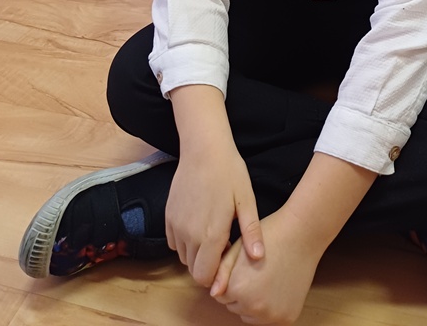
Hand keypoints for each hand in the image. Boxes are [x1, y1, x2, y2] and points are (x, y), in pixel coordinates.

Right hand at [166, 145, 263, 288]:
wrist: (203, 149)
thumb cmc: (229, 173)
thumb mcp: (247, 201)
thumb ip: (251, 232)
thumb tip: (259, 258)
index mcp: (210, 236)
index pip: (204, 277)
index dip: (216, 274)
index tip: (227, 256)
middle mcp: (189, 235)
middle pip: (193, 269)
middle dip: (207, 264)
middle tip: (222, 242)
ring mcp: (175, 226)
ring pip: (183, 256)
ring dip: (195, 252)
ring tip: (211, 231)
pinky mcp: (167, 216)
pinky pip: (173, 241)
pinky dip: (184, 240)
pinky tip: (198, 223)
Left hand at [210, 206, 321, 324]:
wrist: (301, 235)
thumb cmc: (269, 236)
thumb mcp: (237, 248)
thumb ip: (220, 273)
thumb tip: (214, 293)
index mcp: (238, 289)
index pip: (221, 296)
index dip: (231, 279)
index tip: (243, 267)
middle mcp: (254, 307)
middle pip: (236, 307)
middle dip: (241, 292)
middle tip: (256, 270)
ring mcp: (272, 315)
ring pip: (251, 315)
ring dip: (254, 303)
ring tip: (266, 277)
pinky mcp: (287, 318)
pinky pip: (269, 319)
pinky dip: (271, 307)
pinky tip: (277, 286)